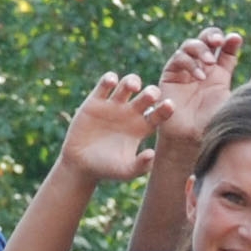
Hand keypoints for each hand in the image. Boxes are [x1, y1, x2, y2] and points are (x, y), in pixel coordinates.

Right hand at [54, 72, 171, 184]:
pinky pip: (105, 85)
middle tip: (151, 95)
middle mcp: (130, 114)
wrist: (81, 165)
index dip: (165, 109)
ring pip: (127, 85)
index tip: (170, 105)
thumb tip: (152, 154)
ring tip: (133, 87)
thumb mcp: (125, 171)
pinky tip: (112, 82)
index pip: (159, 114)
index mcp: (142, 127)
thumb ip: (140, 165)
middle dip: (151, 92)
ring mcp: (113, 106)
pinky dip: (109, 79)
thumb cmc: (107, 169)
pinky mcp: (95, 101)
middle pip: (147, 96)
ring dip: (132, 81)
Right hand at [155, 27, 244, 143]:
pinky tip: (200, 75)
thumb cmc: (214, 124)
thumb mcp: (236, 102)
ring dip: (201, 49)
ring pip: (190, 45)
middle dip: (212, 35)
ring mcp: (186, 71)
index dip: (230, 42)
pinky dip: (189, 62)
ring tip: (209, 62)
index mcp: (220, 75)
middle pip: (206, 40)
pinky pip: (178, 59)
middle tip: (220, 41)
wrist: (191, 139)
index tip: (236, 39)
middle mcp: (202, 70)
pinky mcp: (171, 76)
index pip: (225, 50)